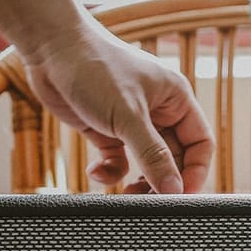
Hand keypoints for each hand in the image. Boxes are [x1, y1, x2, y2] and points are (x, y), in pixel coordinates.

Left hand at [22, 16, 212, 193]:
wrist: (50, 48)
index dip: (194, 172)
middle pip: (173, 158)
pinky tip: (95, 171)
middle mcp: (158, 110)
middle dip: (161, 181)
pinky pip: (118, 160)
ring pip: (146, 163)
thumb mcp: (128, 115)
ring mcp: (131, 121)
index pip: (200, 144)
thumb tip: (174, 189)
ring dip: (137, 181)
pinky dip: (110, 171)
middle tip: (147, 201)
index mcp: (176, 99)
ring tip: (124, 194)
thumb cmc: (94, 68)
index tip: (180, 196)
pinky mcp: (106, 129)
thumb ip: (153, 155)